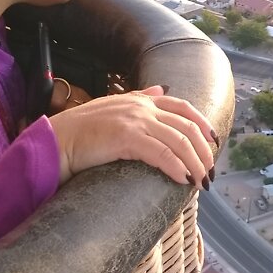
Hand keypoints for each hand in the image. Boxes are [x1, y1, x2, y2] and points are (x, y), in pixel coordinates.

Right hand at [48, 85, 217, 187]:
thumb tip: (161, 90)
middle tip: (210, 172)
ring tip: (201, 182)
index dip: (203, 125)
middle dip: (204, 151)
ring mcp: (136, 121)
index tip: (214, 143)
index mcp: (141, 99)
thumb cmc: (82, 129)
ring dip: (196, 165)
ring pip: (180, 143)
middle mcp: (142, 107)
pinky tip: (183, 181)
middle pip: (187, 127)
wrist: (58, 138)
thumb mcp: (114, 106)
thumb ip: (140, 98)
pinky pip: (162, 155)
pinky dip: (177, 168)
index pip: (183, 107)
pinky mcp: (128, 138)